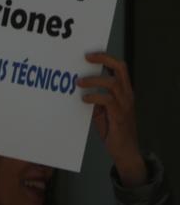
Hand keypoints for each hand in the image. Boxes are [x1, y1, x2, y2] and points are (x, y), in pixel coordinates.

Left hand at [79, 52, 145, 186]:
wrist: (124, 150)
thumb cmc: (112, 130)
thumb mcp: (101, 112)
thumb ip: (94, 100)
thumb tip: (78, 89)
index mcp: (124, 91)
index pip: (119, 67)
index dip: (106, 58)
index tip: (89, 54)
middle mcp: (127, 94)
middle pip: (120, 68)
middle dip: (104, 60)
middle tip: (86, 58)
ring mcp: (124, 104)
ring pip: (112, 83)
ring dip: (94, 80)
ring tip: (79, 82)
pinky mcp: (119, 115)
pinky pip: (108, 100)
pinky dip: (94, 97)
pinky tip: (84, 99)